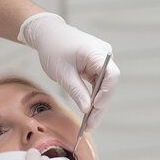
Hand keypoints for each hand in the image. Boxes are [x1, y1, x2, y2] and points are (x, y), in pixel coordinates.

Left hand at [18, 12, 120, 129]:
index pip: (112, 75)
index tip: (95, 107)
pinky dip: (92, 97)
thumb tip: (88, 110)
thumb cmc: (53, 48)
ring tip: (89, 124)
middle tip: (91, 125)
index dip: (106, 94)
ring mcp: (100, 61)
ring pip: (103, 87)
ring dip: (97, 105)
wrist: (47, 34)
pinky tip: (88, 112)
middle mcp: (104, 56)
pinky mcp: (94, 66)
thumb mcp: (63, 73)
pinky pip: (97, 84)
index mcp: (97, 52)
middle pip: (109, 85)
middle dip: (100, 106)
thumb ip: (77, 91)